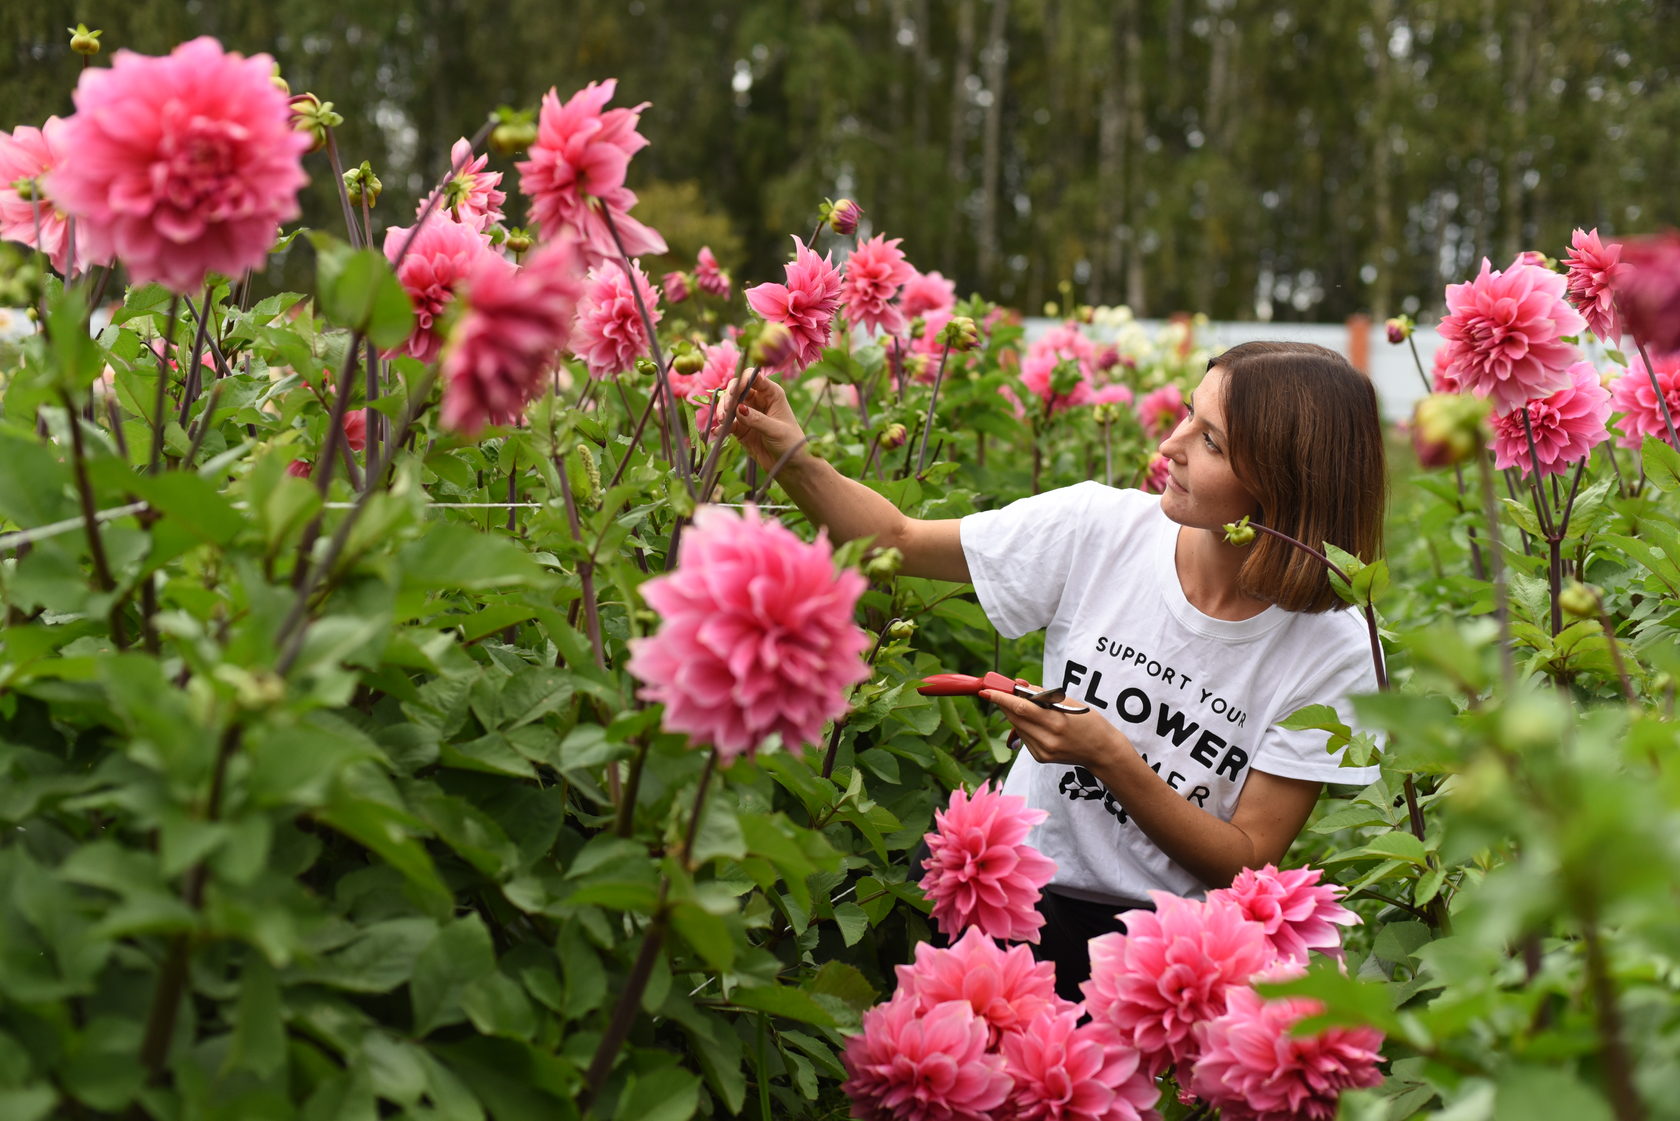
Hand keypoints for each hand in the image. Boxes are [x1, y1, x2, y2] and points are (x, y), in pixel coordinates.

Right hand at [719, 372, 811, 472]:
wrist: (789, 465)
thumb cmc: (790, 443)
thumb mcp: (776, 430)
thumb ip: (757, 419)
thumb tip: (738, 409)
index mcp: (771, 393)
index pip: (754, 378)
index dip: (743, 380)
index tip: (735, 391)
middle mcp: (758, 400)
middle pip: (737, 389)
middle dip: (729, 396)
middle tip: (727, 409)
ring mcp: (748, 414)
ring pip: (729, 405)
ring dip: (723, 410)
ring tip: (723, 421)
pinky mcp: (740, 428)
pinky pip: (727, 423)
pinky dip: (721, 426)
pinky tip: (718, 431)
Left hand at [979, 686, 1127, 770]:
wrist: (1102, 752)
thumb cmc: (1088, 722)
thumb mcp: (1070, 703)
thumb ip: (1043, 695)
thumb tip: (1019, 686)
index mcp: (1056, 722)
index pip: (1021, 708)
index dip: (1001, 698)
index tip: (987, 690)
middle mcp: (1047, 739)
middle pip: (1015, 717)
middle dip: (1004, 703)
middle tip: (996, 690)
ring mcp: (1042, 751)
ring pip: (1018, 727)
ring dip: (1014, 713)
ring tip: (1024, 705)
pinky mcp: (1040, 758)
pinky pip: (1025, 737)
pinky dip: (1025, 726)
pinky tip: (1036, 723)